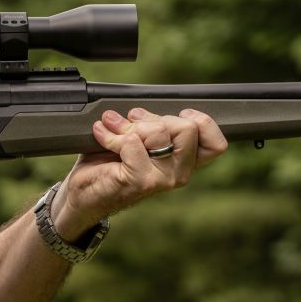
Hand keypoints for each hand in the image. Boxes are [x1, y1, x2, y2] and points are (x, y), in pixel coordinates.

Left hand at [50, 107, 227, 238]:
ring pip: (160, 132)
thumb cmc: (110, 165)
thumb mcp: (138, 140)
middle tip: (133, 122)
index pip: (216, 144)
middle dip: (156, 117)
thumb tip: (143, 107)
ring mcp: (161, 179)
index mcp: (184, 162)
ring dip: (130, 124)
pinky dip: (112, 135)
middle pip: (188, 128)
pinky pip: (132, 142)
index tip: (181, 114)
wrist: (84, 193)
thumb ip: (152, 125)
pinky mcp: (140, 180)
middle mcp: (178, 174)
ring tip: (112, 127)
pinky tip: (102, 136)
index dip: (203, 122)